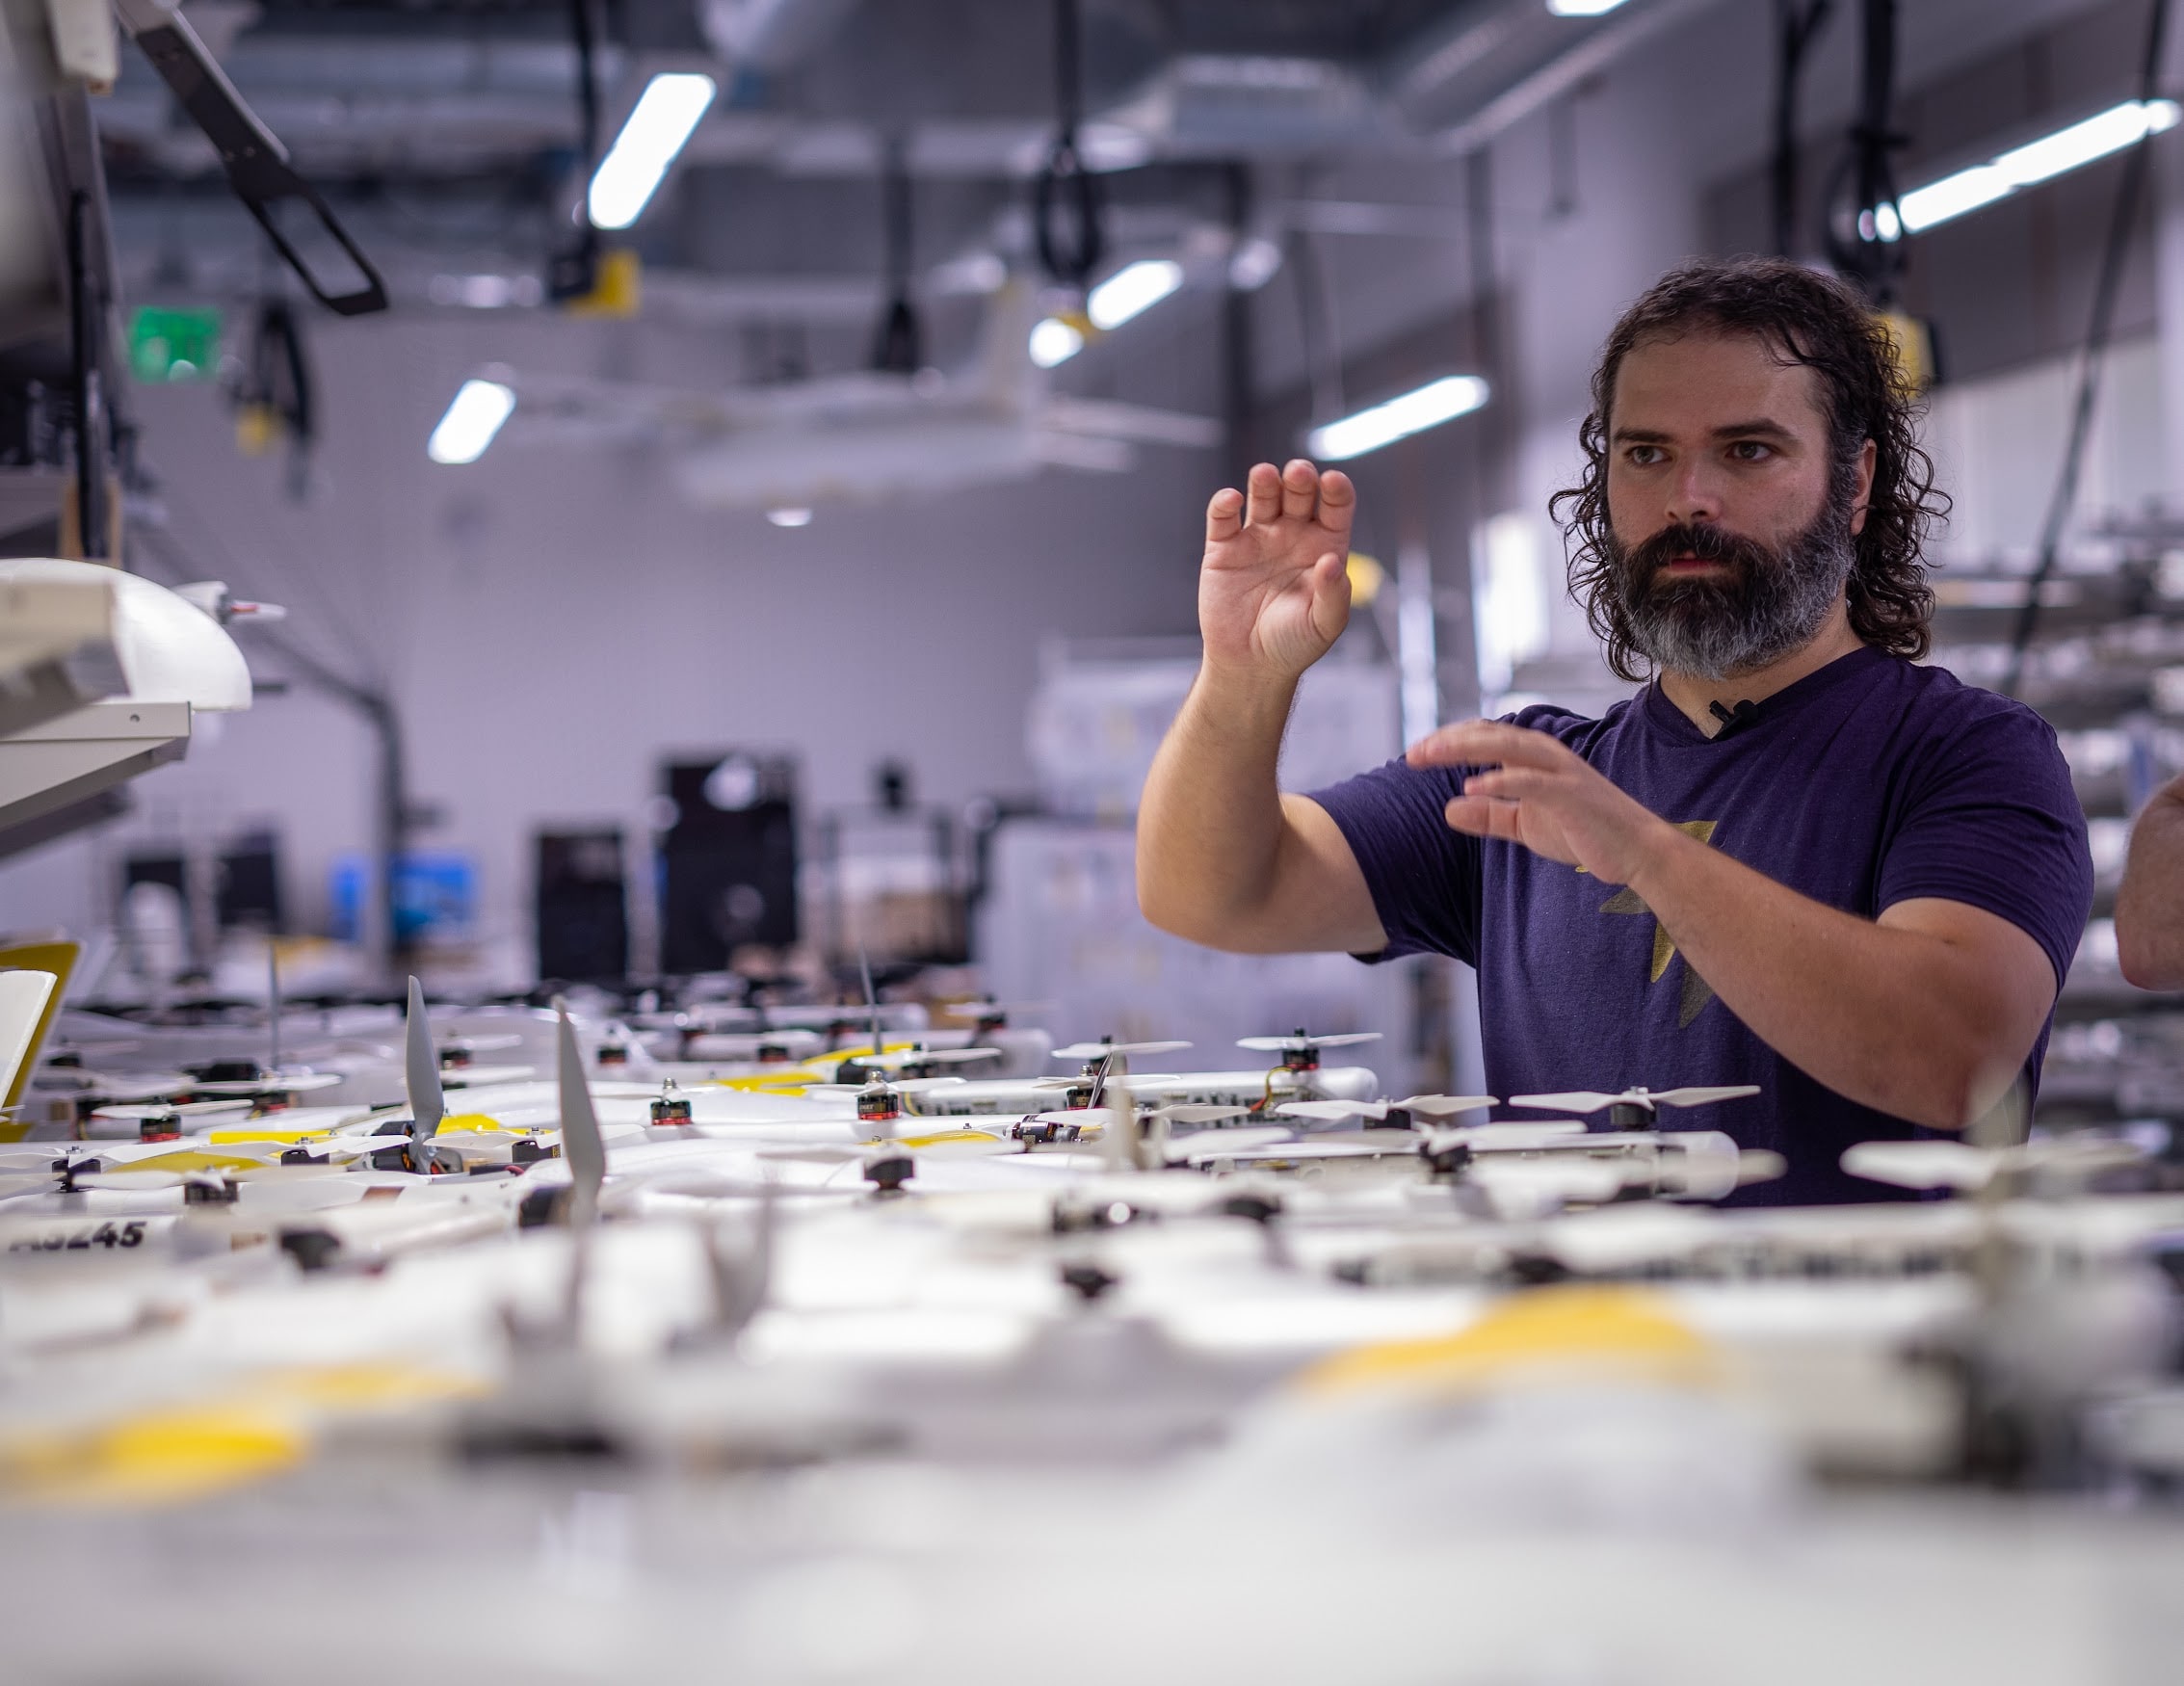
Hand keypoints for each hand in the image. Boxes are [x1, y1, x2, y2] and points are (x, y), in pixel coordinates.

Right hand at [1199, 460, 1354, 682]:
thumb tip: (1330, 561)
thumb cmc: (1294, 644)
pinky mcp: (1223, 548)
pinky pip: (1222, 517)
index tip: (1333, 482)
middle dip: (1299, 478)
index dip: (1336, 489)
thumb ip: (1334, 594)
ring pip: (1263, 496)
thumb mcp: (1324, 624)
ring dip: (1264, 481)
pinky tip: (1232, 500)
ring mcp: (1257, 538)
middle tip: (1298, 473)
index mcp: (1324, 546)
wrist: (1250, 665)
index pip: (1336, 506)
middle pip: (1299, 492)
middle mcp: (1293, 535)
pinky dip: (1224, 503)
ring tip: (1264, 475)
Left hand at [1408, 721, 1680, 887]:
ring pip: (1507, 746)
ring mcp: (1561, 771)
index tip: (1416, 755)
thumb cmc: (1585, 833)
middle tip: (1412, 754)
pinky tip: (1473, 784)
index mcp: (1534, 759)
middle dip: (1448, 741)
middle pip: (1490, 734)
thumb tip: (1450, 809)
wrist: (1637, 854)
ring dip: (1466, 748)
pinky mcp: (1573, 793)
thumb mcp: (1526, 826)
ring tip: (1430, 756)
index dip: (1449, 742)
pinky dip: (1502, 778)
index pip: (1484, 737)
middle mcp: (1547, 755)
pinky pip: (1532, 781)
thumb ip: (1491, 815)